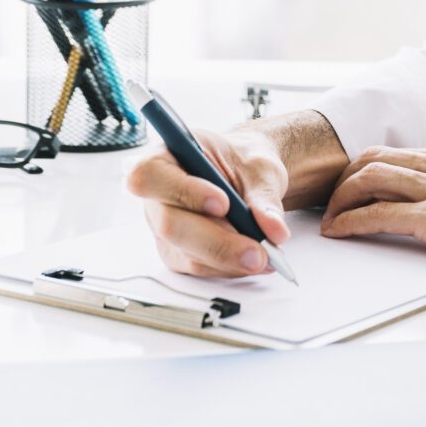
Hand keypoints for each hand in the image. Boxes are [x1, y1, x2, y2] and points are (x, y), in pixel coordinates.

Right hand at [126, 125, 291, 279]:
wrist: (247, 175)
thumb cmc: (243, 162)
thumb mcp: (260, 167)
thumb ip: (264, 196)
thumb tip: (274, 230)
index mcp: (164, 158)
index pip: (151, 176)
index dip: (183, 191)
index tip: (224, 203)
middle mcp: (156, 197)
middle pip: (169, 224)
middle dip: (216, 242)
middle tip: (256, 251)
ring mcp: (163, 228)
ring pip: (185, 253)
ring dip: (228, 260)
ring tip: (266, 256)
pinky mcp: (178, 253)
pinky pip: (199, 268)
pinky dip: (230, 267)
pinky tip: (255, 259)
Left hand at [321, 144, 425, 279]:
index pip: (404, 154)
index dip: (373, 169)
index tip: (358, 186)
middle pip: (376, 158)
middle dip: (346, 179)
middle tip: (333, 201)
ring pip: (371, 178)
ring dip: (341, 199)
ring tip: (329, 219)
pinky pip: (380, 214)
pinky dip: (351, 222)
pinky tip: (339, 232)